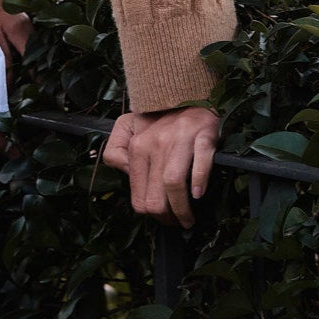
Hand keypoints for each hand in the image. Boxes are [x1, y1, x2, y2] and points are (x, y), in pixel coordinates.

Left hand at [102, 106, 219, 227]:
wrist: (185, 95)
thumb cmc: (157, 119)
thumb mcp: (127, 129)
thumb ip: (115, 151)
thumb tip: (124, 175)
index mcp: (137, 146)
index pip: (138, 195)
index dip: (151, 213)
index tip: (162, 218)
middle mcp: (155, 143)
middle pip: (155, 195)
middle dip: (167, 217)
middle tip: (177, 223)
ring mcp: (180, 140)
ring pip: (173, 183)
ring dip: (182, 209)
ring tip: (188, 219)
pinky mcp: (203, 136)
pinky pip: (201, 162)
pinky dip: (199, 180)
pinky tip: (198, 194)